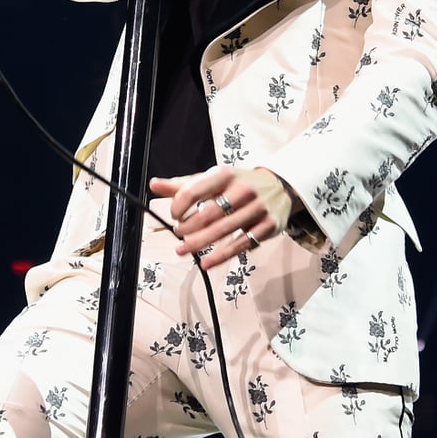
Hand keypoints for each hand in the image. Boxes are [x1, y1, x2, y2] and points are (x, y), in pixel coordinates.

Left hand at [151, 165, 293, 269]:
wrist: (281, 186)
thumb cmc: (239, 184)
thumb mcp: (214, 179)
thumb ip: (185, 184)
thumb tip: (155, 185)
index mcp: (225, 175)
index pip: (195, 190)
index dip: (179, 205)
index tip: (174, 215)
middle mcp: (243, 190)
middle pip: (208, 213)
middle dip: (188, 228)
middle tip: (179, 234)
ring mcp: (257, 209)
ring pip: (223, 230)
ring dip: (199, 243)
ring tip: (183, 250)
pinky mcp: (268, 226)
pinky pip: (241, 244)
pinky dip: (221, 256)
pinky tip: (206, 263)